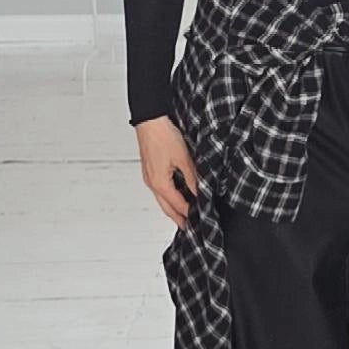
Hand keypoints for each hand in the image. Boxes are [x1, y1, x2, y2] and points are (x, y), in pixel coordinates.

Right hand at [134, 115, 198, 229]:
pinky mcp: (150, 170)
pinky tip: (177, 194)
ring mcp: (149, 177)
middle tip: (189, 227)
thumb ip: (192, 178)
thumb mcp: (184, 158)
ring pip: (162, 199)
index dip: (190, 214)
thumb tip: (199, 193)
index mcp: (160, 183)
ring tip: (185, 214)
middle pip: (167, 208)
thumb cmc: (163, 135)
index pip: (178, 206)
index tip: (199, 221)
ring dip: (173, 208)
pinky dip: (169, 196)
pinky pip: (160, 190)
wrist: (150, 120)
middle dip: (178, 218)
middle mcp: (152, 183)